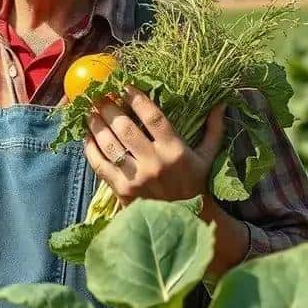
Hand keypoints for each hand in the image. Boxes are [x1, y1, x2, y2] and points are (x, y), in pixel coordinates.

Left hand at [83, 84, 225, 205]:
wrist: (184, 222)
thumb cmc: (195, 184)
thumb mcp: (207, 157)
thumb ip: (213, 129)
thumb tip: (221, 103)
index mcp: (176, 151)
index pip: (153, 118)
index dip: (137, 99)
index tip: (124, 85)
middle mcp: (155, 163)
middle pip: (126, 128)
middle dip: (108, 108)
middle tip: (98, 94)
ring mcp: (137, 178)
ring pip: (110, 145)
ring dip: (96, 125)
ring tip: (89, 112)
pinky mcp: (122, 191)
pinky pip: (100, 165)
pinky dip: (90, 149)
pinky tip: (86, 136)